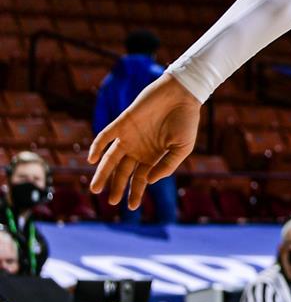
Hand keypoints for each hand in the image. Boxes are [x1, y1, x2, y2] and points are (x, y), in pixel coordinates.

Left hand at [88, 74, 200, 210]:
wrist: (182, 94)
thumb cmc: (186, 120)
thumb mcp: (183, 147)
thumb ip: (168, 165)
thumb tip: (149, 181)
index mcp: (153, 156)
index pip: (140, 178)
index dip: (136, 192)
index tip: (131, 207)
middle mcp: (138, 149)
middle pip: (122, 172)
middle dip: (116, 187)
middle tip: (111, 201)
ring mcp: (129, 136)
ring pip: (110, 159)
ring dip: (102, 173)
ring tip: (95, 189)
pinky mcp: (122, 122)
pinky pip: (105, 136)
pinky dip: (97, 147)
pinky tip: (93, 158)